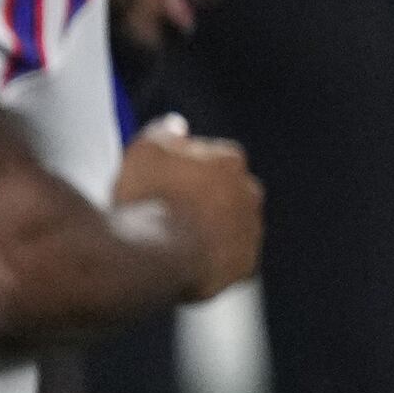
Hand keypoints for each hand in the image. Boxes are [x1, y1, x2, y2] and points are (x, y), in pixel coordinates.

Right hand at [113, 119, 262, 300]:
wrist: (154, 257)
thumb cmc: (148, 199)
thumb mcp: (143, 150)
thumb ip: (163, 132)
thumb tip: (175, 126)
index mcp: (229, 160)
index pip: (209, 159)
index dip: (181, 171)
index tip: (160, 185)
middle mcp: (249, 192)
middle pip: (224, 192)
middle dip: (201, 199)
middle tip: (166, 213)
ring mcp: (250, 231)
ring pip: (228, 226)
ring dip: (208, 230)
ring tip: (171, 242)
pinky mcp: (244, 266)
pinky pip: (227, 260)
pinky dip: (210, 260)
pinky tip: (184, 264)